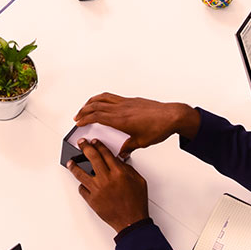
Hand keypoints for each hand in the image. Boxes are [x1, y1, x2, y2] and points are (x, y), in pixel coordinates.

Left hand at [69, 140, 149, 232]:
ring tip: (70, 162)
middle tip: (81, 144)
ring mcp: (97, 189)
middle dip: (85, 148)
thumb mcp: (139, 181)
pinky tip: (81, 183)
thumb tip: (118, 161)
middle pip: (91, 158)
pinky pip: (82, 189)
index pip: (105, 153)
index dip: (99, 145)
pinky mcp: (91, 200)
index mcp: (119, 173)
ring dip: (74, 166)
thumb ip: (128, 169)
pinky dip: (81, 185)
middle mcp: (106, 179)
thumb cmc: (136, 203)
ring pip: (80, 173)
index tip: (95, 142)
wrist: (131, 221)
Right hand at [72, 94, 196, 153]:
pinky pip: (112, 96)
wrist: (173, 116)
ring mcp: (126, 102)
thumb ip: (128, 147)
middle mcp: (121, 109)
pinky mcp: (131, 100)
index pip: (96, 117)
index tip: (78, 123)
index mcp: (121, 120)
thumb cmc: (159, 127)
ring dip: (91, 102)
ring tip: (85, 106)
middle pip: (95, 106)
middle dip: (83, 111)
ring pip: (102, 98)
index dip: (84, 119)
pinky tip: (102, 102)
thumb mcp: (142, 142)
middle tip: (77, 116)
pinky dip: (102, 98)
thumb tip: (121, 153)